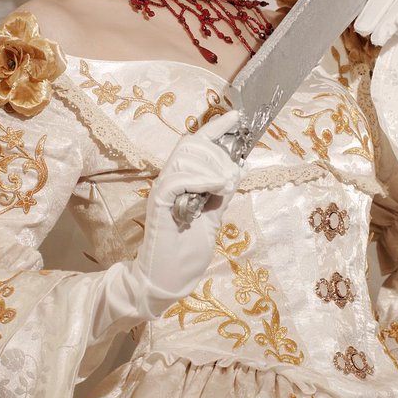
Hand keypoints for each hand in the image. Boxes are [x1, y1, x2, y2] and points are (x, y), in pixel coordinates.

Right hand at [135, 110, 242, 301]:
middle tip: (231, 176)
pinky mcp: (159, 204)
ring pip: (185, 157)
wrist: (166, 281)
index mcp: (182, 183)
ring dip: (212, 166)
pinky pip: (178, 178)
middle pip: (192, 145)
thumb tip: (238, 168)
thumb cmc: (186, 254)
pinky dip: (201, 179)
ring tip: (224, 187)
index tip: (237, 116)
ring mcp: (163, 191)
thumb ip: (222, 194)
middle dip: (219, 153)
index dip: (215, 128)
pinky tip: (214, 189)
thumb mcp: (213, 218)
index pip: (197, 146)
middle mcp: (170, 181)